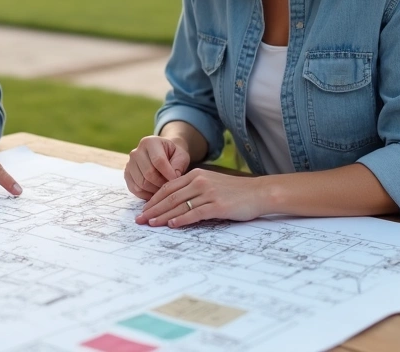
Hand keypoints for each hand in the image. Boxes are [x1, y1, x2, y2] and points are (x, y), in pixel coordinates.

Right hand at [124, 136, 189, 199]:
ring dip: (154, 190)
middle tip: (170, 187)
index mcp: (150, 142)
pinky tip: (154, 193)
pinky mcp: (127, 174)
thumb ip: (179, 165)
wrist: (163, 154)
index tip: (177, 180)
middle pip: (148, 173)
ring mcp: (129, 164)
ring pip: (141, 183)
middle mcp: (136, 152)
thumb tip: (173, 178)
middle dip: (161, 184)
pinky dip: (145, 194)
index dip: (168, 174)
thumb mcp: (181, 156)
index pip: (158, 161)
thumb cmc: (173, 154)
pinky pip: (134, 189)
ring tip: (163, 189)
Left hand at [134, 170, 268, 227]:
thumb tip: (174, 203)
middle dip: (152, 209)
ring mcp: (208, 193)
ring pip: (179, 205)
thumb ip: (193, 189)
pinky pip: (195, 213)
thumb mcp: (211, 184)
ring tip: (151, 224)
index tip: (143, 210)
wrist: (259, 193)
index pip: (168, 187)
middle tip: (140, 220)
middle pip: (170, 197)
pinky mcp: (218, 205)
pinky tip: (172, 224)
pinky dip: (182, 219)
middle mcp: (200, 182)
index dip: (153, 199)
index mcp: (196, 175)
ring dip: (162, 216)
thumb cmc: (234, 192)